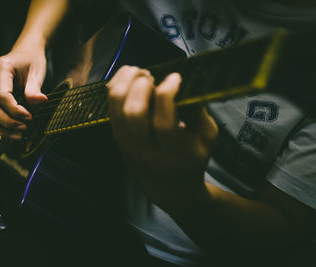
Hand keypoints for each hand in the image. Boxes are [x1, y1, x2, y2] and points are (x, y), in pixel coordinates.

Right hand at [0, 48, 47, 138]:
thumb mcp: (37, 72)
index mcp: (1, 67)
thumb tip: (39, 101)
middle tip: (24, 128)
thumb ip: (35, 88)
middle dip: (7, 122)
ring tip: (18, 135)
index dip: (15, 111)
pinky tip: (10, 131)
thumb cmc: (32, 61)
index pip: (3, 95)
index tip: (30, 117)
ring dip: (0, 128)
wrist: (26, 52)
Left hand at [107, 66, 217, 208]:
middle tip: (151, 76)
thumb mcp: (206, 139)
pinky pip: (110, 109)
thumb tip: (186, 84)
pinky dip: (116, 88)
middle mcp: (146, 150)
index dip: (167, 95)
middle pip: (134, 113)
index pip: (163, 123)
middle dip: (141, 86)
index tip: (174, 77)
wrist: (169, 188)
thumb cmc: (191, 159)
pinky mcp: (117, 139)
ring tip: (140, 73)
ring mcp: (127, 145)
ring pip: (117, 108)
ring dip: (125, 83)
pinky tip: (128, 78)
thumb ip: (200, 112)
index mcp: (173, 153)